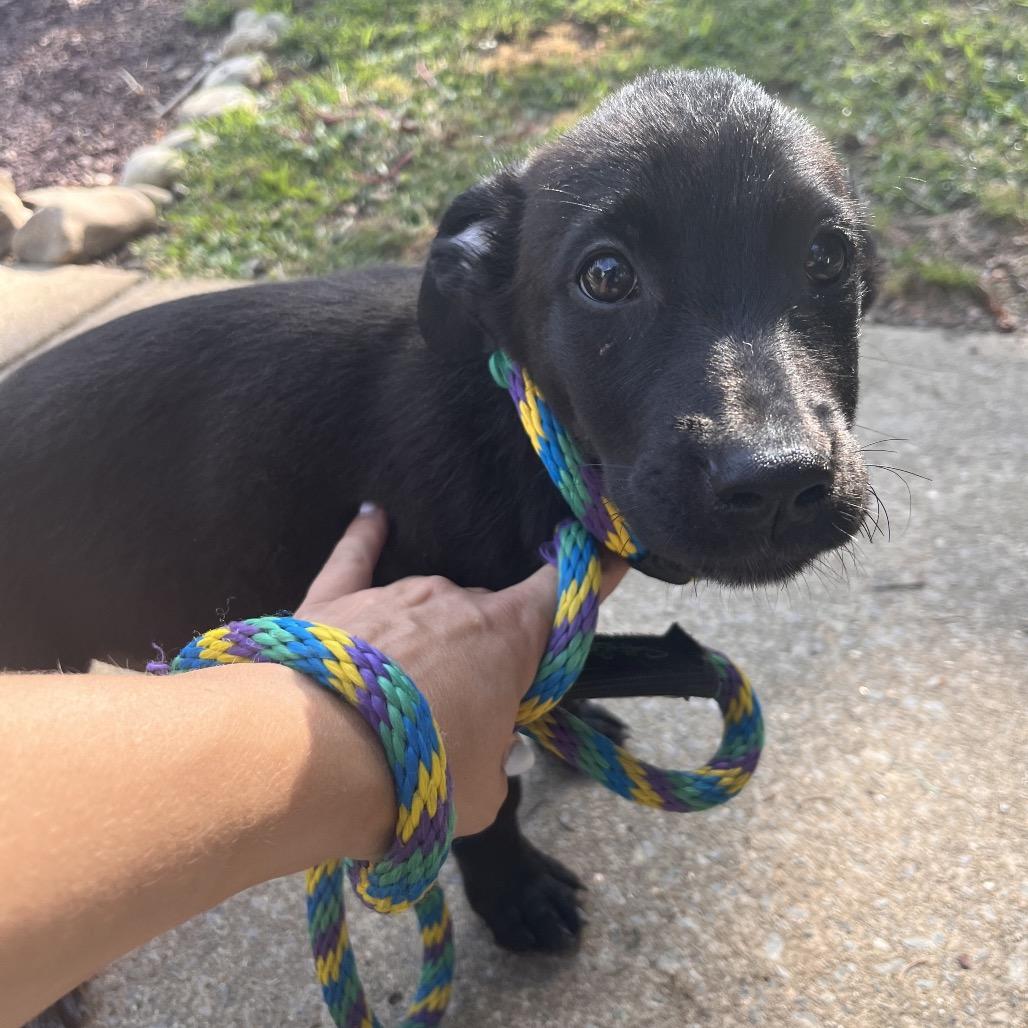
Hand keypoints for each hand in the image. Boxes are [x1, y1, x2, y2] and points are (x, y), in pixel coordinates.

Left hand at [295, 503, 627, 835]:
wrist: (318, 762)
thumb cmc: (418, 778)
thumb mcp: (481, 792)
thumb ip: (492, 761)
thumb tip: (482, 751)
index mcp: (507, 638)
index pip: (563, 594)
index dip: (591, 576)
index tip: (610, 551)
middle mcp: (456, 601)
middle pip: (484, 615)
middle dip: (479, 652)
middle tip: (456, 706)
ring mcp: (394, 593)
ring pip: (426, 603)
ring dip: (424, 635)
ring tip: (395, 689)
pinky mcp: (336, 596)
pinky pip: (355, 558)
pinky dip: (365, 538)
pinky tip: (372, 516)